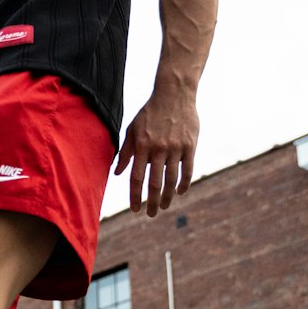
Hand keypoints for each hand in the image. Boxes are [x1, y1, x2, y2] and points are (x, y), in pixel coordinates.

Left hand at [114, 86, 198, 216]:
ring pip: (172, 180)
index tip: (135, 209)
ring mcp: (176, 148)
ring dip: (168, 197)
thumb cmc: (150, 113)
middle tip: (151, 214)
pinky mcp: (190, 146)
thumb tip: (117, 173)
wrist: (174, 94)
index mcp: (142, 146)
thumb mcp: (132, 129)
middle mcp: (158, 149)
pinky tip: (180, 192)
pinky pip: (188, 170)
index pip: (137, 178)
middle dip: (152, 202)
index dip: (135, 196)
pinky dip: (184, 184)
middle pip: (155, 183)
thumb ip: (125, 152)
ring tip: (165, 206)